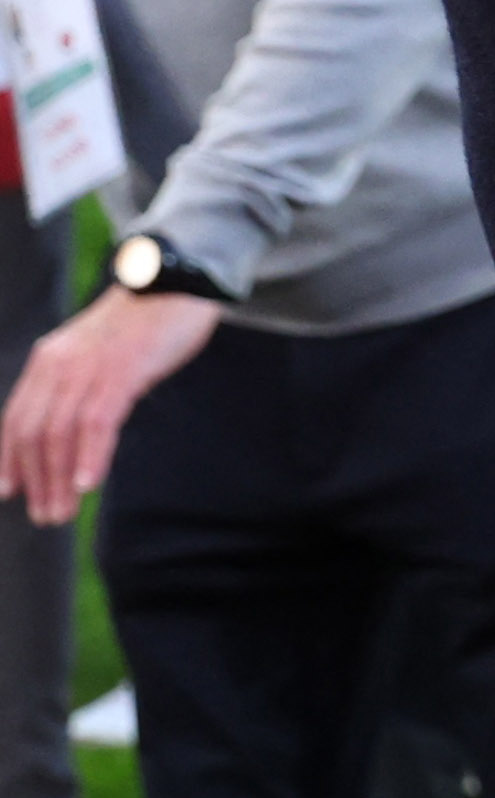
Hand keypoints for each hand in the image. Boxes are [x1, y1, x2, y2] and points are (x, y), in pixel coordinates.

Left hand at [0, 285, 220, 524]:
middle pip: (34, 432)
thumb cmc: (141, 324)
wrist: (175, 283)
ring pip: (60, 432)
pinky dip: (89, 454)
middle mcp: (59, 364)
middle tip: (45, 515)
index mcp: (48, 361)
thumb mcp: (95, 355)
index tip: (8, 492)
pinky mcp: (123, 369)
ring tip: (63, 511)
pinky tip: (88, 482)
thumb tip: (67, 432)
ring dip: (58, 478)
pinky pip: (98, 419)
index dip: (8, 459)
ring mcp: (90, 367)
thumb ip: (76, 386)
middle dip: (35, 480)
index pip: (16, 419)